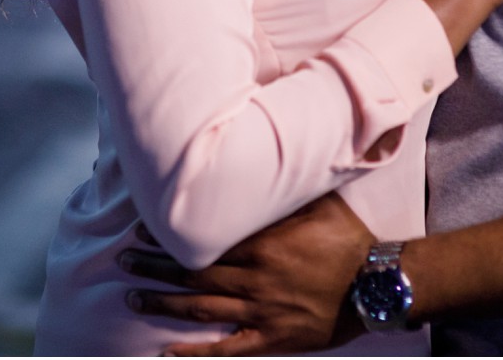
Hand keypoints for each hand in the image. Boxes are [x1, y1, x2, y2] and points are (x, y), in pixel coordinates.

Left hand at [119, 193, 373, 355]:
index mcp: (262, 243)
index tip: (141, 227)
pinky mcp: (272, 338)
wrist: (380, 282)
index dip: (169, 235)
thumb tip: (261, 162)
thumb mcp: (317, 202)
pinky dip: (195, 354)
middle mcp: (254, 277)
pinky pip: (226, 350)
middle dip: (154, 266)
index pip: (204, 238)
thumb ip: (284, 191)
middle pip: (192, 272)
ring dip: (163, 302)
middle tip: (122, 260)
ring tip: (132, 296)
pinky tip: (167, 354)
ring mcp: (261, 310)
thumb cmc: (350, 238)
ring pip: (200, 308)